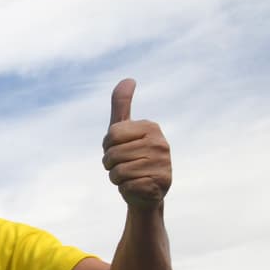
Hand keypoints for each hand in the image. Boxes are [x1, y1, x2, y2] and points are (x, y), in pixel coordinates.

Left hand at [102, 79, 170, 207]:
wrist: (145, 191)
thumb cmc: (131, 157)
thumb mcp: (123, 130)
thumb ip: (122, 105)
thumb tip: (128, 79)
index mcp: (151, 127)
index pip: (111, 135)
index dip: (107, 146)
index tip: (118, 149)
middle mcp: (160, 143)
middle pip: (112, 154)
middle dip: (110, 164)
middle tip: (124, 166)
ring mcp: (163, 164)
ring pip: (118, 172)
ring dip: (117, 178)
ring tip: (130, 176)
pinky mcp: (160, 183)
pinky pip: (126, 186)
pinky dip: (125, 189)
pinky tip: (137, 186)